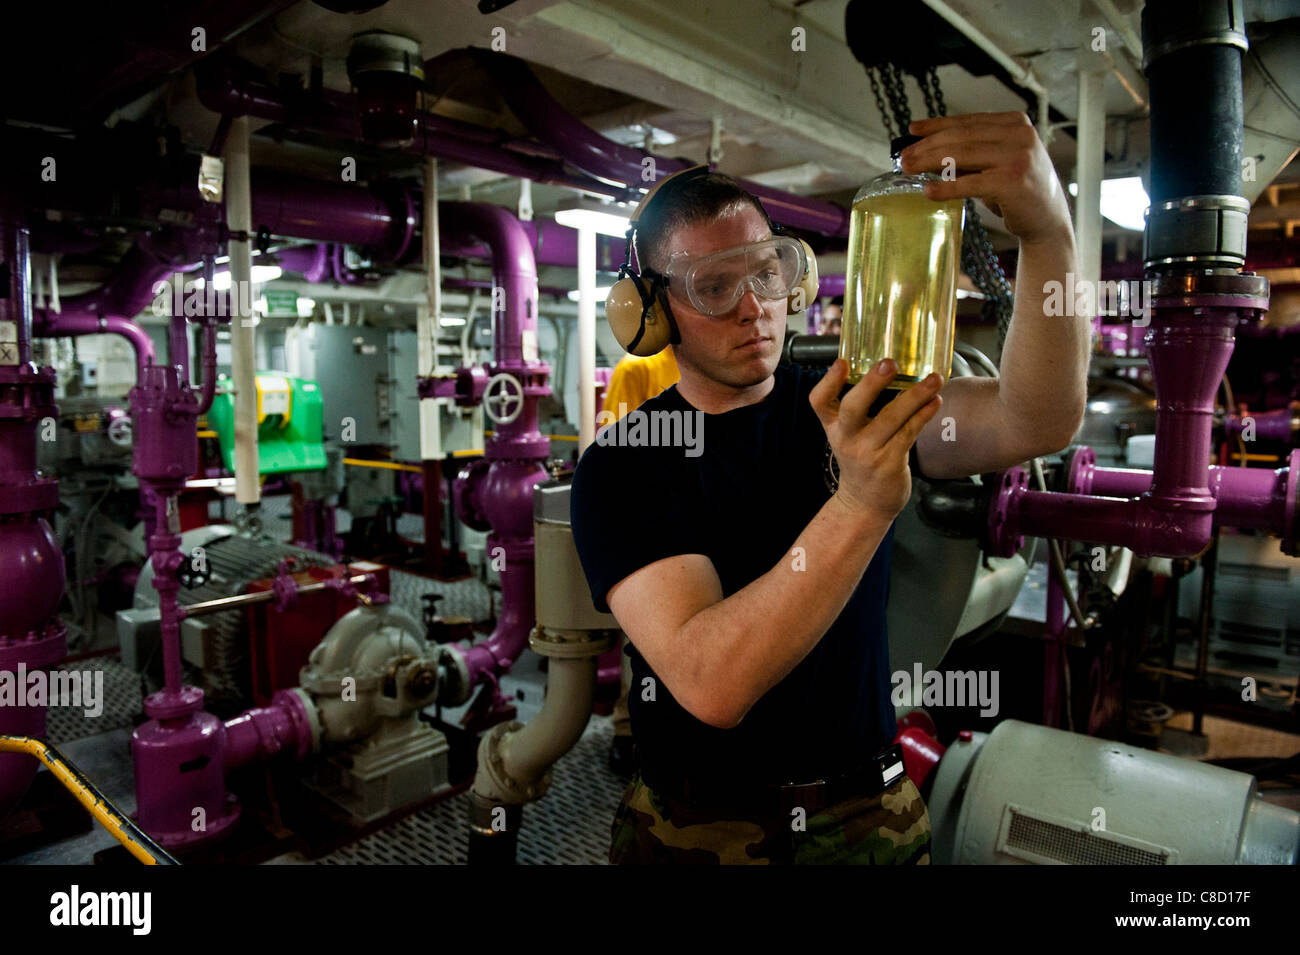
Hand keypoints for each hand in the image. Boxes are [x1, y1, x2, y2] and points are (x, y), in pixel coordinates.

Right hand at [809, 358, 942, 524]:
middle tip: (889, 363)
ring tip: (934, 379)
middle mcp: (846, 439)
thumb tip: (889, 367)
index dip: (828, 381)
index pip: (819, 401)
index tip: (841, 361)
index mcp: (833, 427)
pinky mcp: (889, 463)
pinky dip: (923, 415)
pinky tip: (935, 401)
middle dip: (871, 384)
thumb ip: (859, 406)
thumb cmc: (862, 459)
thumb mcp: (848, 435)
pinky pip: (909, 433)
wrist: (865, 502)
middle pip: (852, 408)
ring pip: (890, 419)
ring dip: (914, 396)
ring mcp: (868, 452)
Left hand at [901, 111, 1072, 246]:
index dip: (937, 125)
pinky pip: (971, 183)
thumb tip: (926, 151)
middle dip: (928, 146)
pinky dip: (947, 187)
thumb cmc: (1017, 191)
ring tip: (908, 169)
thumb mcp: (995, 164)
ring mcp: (1018, 156)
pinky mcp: (1013, 181)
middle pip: (962, 136)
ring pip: (963, 154)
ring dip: (930, 161)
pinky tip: (929, 191)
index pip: (968, 121)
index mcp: (1015, 123)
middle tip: (904, 157)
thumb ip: (969, 154)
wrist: (1047, 219)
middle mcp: (1019, 135)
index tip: (913, 130)